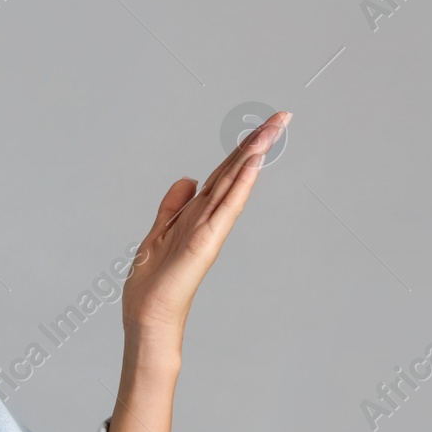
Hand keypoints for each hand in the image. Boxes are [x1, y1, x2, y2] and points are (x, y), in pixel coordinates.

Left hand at [121, 110, 291, 340]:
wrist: (148, 315)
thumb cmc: (153, 284)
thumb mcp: (157, 233)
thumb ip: (172, 206)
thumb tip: (188, 179)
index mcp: (196, 215)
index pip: (222, 175)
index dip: (240, 149)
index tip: (261, 126)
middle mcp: (207, 218)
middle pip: (234, 173)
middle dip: (256, 143)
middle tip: (282, 115)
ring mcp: (209, 230)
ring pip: (234, 184)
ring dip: (253, 155)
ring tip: (273, 128)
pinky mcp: (204, 242)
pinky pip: (225, 208)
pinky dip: (240, 186)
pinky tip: (251, 164)